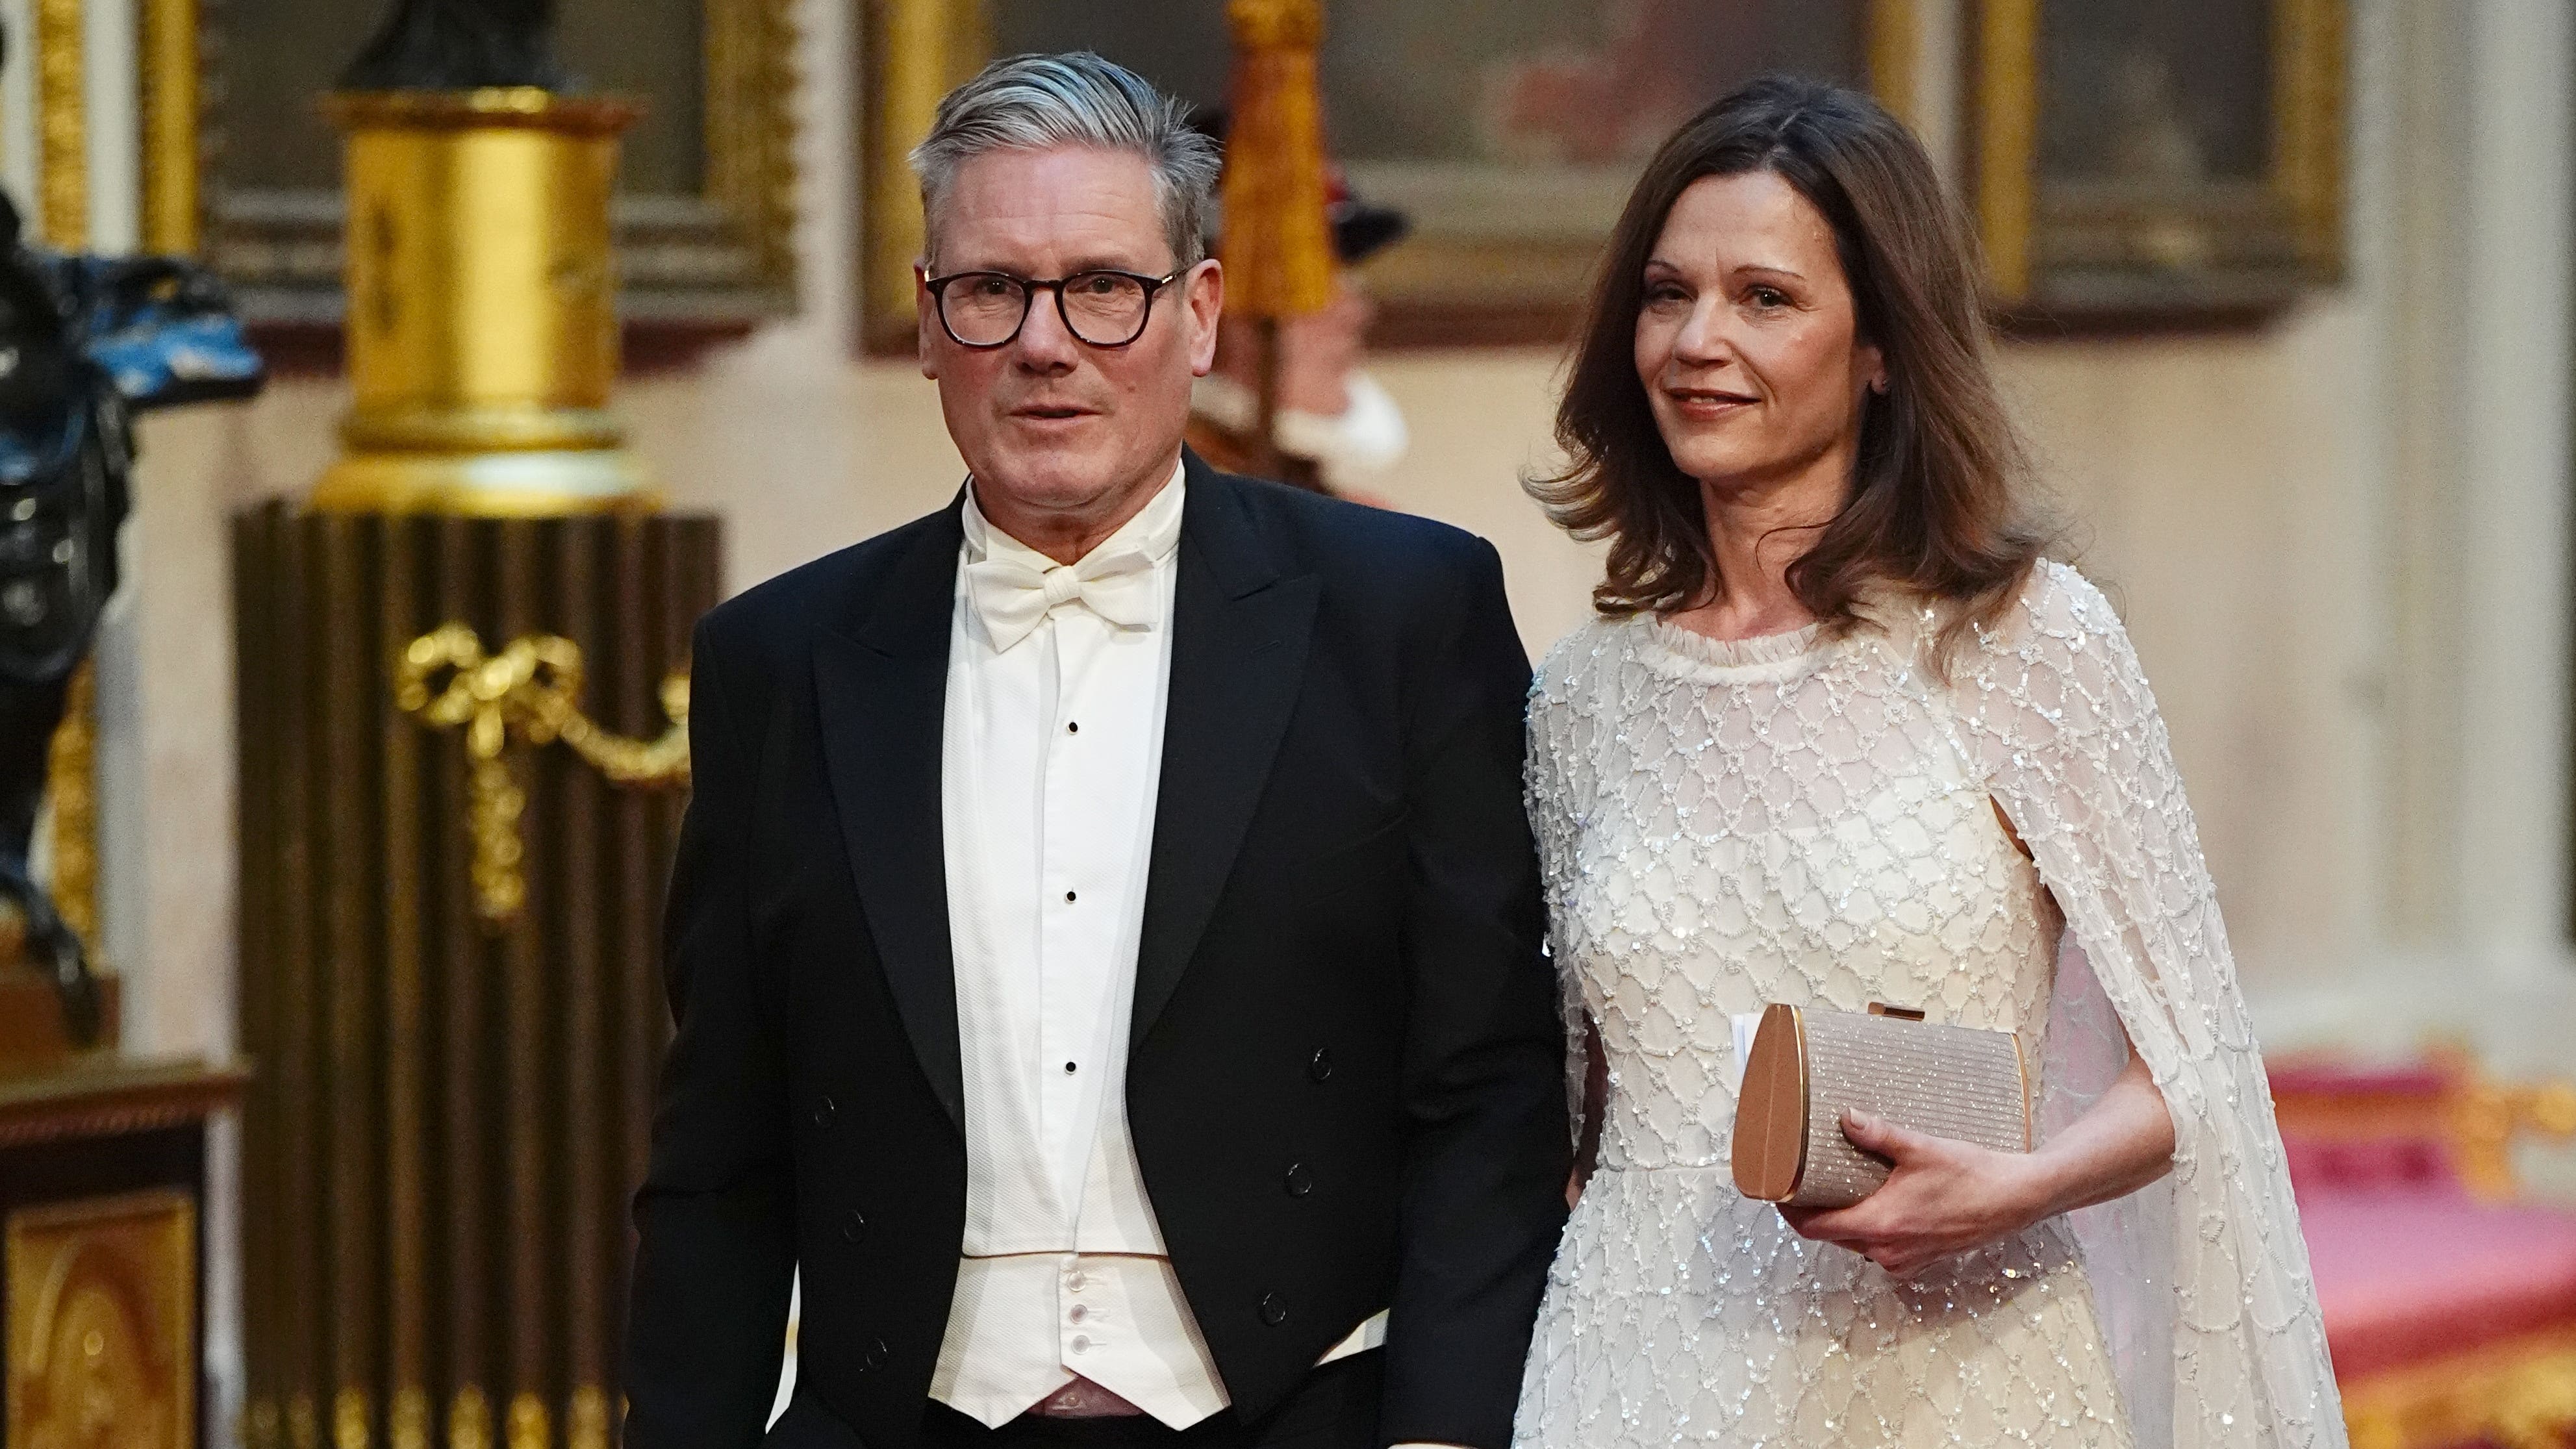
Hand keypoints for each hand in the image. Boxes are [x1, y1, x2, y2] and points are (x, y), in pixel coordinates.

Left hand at [1776, 1110, 2049, 1278]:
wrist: (2019, 1199)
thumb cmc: (1974, 1175)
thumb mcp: (1921, 1148)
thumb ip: (1878, 1133)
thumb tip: (1845, 1117)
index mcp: (1880, 1225)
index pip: (1813, 1229)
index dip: (1789, 1212)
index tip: (1776, 1192)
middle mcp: (1888, 1250)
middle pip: (1831, 1236)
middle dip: (1813, 1212)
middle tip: (1802, 1182)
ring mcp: (1906, 1259)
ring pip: (1856, 1242)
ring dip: (1842, 1219)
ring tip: (1835, 1187)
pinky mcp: (1922, 1259)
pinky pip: (1881, 1247)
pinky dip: (1869, 1227)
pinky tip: (1875, 1202)